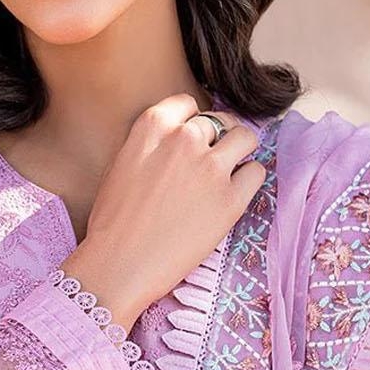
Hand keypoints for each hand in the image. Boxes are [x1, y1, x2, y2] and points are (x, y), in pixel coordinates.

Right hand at [60, 94, 265, 331]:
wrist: (120, 265)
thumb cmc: (113, 222)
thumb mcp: (121, 164)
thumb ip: (151, 144)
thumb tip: (176, 140)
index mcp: (153, 126)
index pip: (188, 104)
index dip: (193, 121)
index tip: (192, 140)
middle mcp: (185, 139)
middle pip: (218, 122)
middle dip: (217, 139)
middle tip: (210, 163)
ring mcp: (211, 167)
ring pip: (245, 138)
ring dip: (239, 152)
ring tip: (229, 172)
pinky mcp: (231, 199)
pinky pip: (256, 172)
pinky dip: (248, 180)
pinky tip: (233, 194)